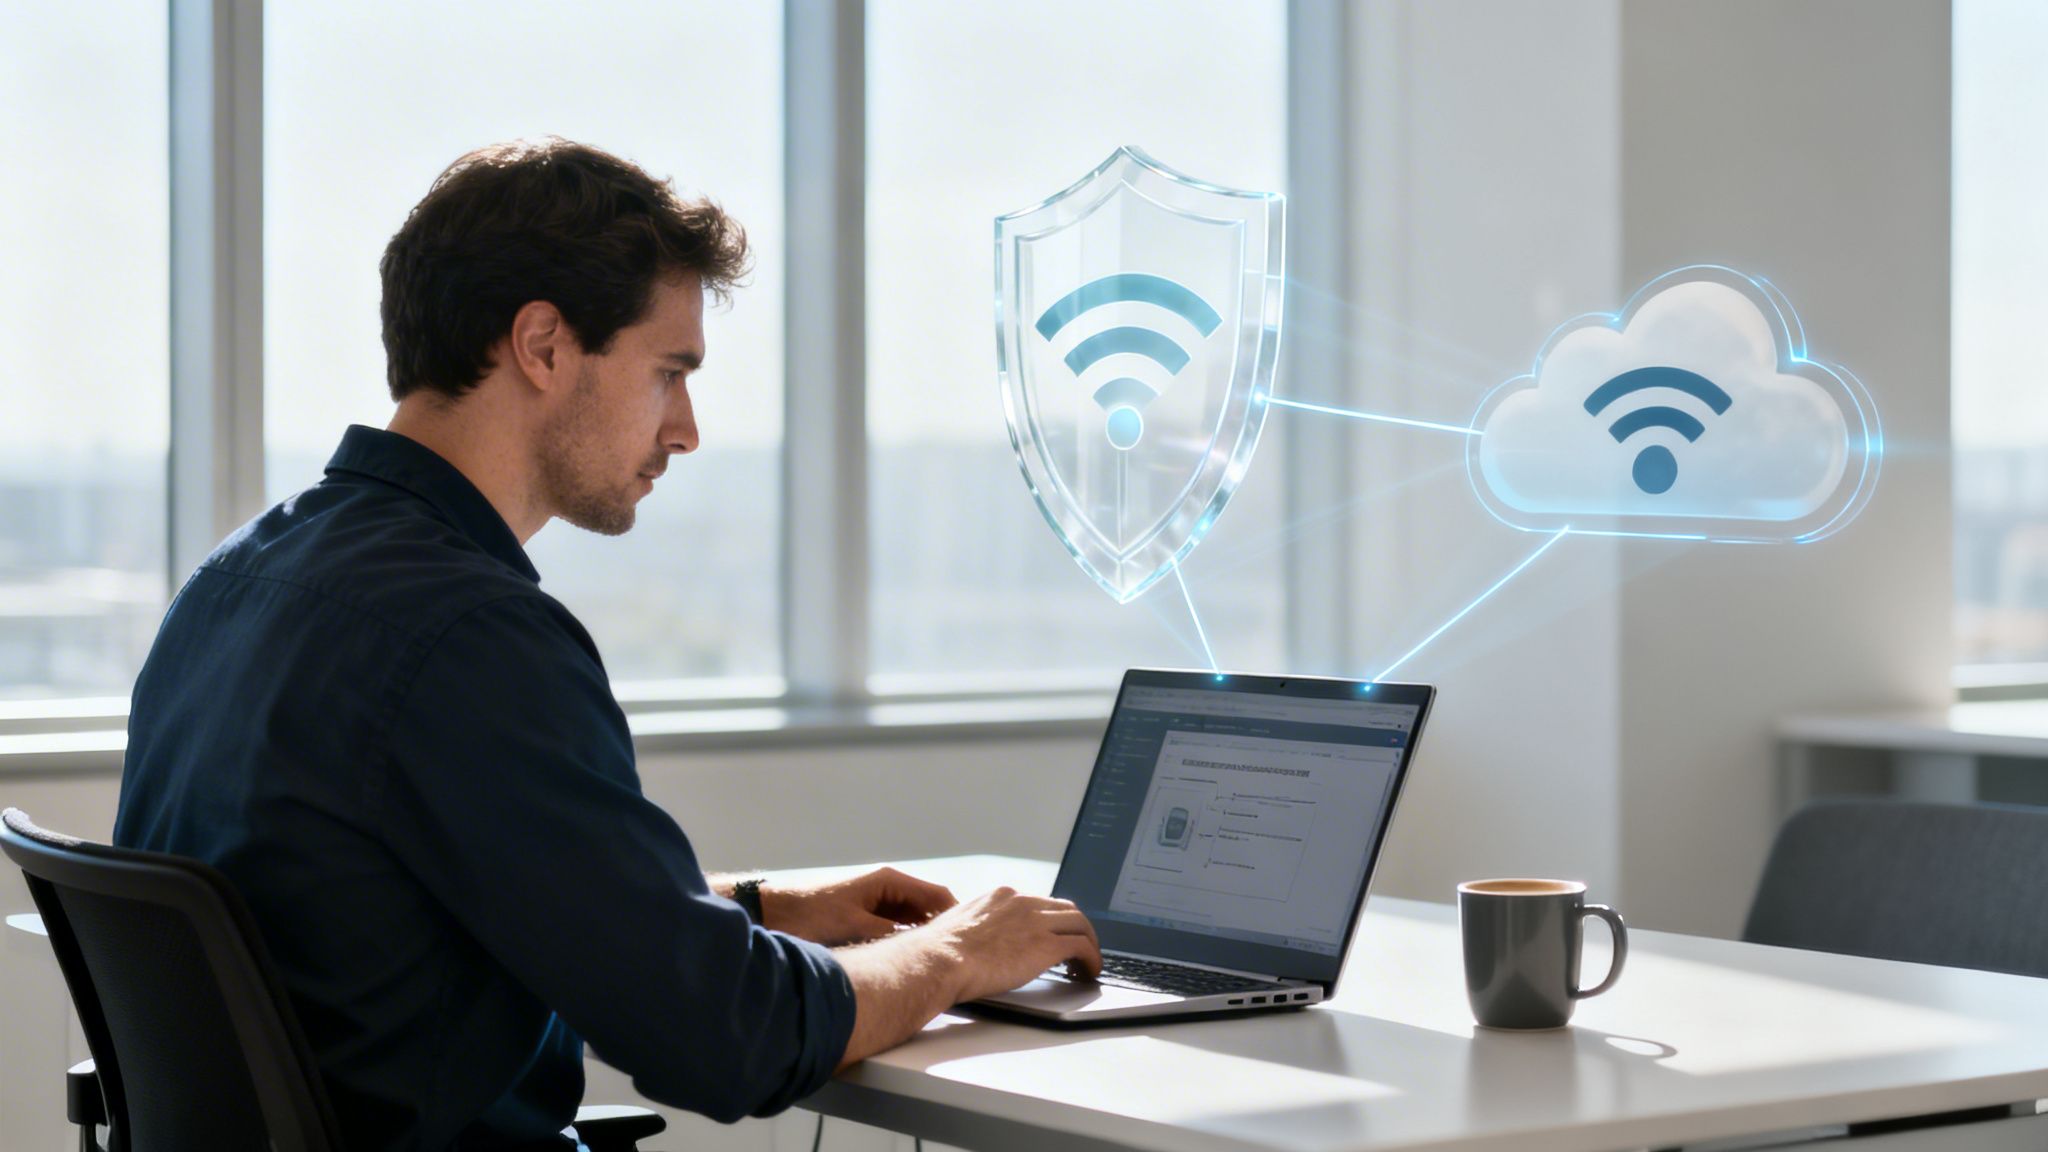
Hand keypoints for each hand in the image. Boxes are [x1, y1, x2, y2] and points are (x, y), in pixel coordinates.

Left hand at [759, 867, 955, 945]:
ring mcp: (877, 904)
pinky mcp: (866, 919)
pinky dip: (907, 944)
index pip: (938, 897)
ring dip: (925, 940)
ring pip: (914, 922)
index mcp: (889, 882)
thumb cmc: (810, 914)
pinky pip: (897, 931)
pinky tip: (911, 962)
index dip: (957, 918)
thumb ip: (890, 935)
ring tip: (940, 963)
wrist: (774, 914)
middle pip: (930, 910)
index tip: (970, 942)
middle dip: (944, 932)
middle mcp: (887, 889)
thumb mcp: (855, 926)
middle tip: (960, 957)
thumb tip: (920, 949)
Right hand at [921, 886, 1101, 1003]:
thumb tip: (976, 945)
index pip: (1038, 902)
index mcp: (1001, 897)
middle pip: (1065, 909)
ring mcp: (1036, 921)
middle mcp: (1022, 902)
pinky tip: (1090, 972)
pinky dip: (1092, 959)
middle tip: (1079, 948)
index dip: (1051, 920)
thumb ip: (977, 930)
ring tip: (1088, 962)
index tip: (1054, 934)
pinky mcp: (1046, 945)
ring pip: (1080, 924)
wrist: (937, 961)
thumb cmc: (938, 953)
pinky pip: (1082, 947)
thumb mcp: (959, 928)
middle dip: (1076, 928)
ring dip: (1089, 943)